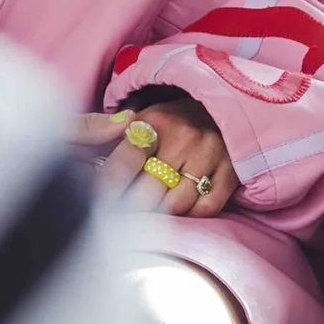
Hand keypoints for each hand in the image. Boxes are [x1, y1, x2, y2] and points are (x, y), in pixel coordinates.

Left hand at [74, 103, 238, 218]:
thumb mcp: (136, 118)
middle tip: (119, 218)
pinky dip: (190, 215)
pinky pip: (206, 207)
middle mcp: (183, 135)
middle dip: (129, 210)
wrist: (219, 105)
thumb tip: (91, 151)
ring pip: (176, 204)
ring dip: (159, 214)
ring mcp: (210, 153)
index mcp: (153, 121)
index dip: (105, 191)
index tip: (95, 205)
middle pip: (147, 192)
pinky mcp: (231, 169)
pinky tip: (178, 210)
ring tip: (149, 213)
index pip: (122, 165)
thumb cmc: (171, 119)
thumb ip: (101, 129)